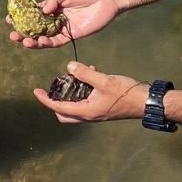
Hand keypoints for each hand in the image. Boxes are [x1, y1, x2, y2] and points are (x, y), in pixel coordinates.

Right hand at [8, 0, 119, 47]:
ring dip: (33, 40)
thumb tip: (42, 10)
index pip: (33, 13)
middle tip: (12, 35)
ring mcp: (62, 28)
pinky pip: (57, 42)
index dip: (21, 16)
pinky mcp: (71, 36)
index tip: (9, 19)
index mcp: (52, 6)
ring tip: (23, 41)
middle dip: (23, 31)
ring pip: (44, 37)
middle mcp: (55, 18)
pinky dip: (47, 43)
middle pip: (35, 27)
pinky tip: (39, 42)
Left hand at [33, 62, 147, 123]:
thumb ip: (85, 73)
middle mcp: (88, 115)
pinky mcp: (101, 108)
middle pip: (64, 114)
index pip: (58, 108)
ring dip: (70, 95)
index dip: (45, 100)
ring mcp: (95, 113)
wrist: (146, 102)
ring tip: (72, 76)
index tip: (36, 91)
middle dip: (55, 102)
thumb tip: (69, 66)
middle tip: (53, 87)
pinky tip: (90, 74)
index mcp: (85, 111)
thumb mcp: (103, 81)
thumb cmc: (125, 93)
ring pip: (74, 108)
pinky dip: (82, 91)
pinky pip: (85, 102)